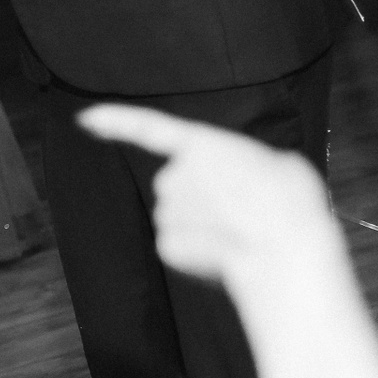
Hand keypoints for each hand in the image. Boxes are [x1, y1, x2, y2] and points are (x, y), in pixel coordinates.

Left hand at [78, 103, 342, 289]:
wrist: (290, 245)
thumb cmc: (294, 202)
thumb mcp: (278, 166)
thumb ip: (241, 169)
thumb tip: (235, 190)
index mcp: (202, 143)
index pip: (148, 128)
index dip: (115, 122)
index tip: (83, 119)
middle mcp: (175, 173)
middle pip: (176, 190)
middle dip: (200, 203)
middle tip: (242, 216)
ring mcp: (167, 209)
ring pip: (177, 222)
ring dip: (202, 231)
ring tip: (242, 237)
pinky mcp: (166, 244)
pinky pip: (177, 250)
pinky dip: (196, 258)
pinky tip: (227, 258)